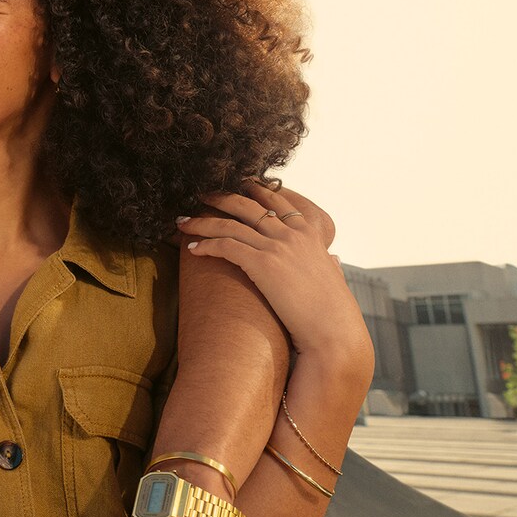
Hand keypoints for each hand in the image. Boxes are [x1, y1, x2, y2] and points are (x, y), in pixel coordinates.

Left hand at [176, 183, 368, 362]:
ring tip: (182, 221)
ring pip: (231, 224)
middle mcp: (292, 234)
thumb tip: (333, 258)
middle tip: (201, 195)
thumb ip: (330, 263)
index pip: (277, 199)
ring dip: (202, 221)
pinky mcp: (263, 264)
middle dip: (221, 197)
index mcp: (309, 233)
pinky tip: (192, 248)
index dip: (253, 189)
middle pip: (248, 205)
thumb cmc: (333, 310)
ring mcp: (278, 247)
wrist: (334, 330)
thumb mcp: (334, 276)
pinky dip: (206, 245)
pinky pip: (226, 246)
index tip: (235, 185)